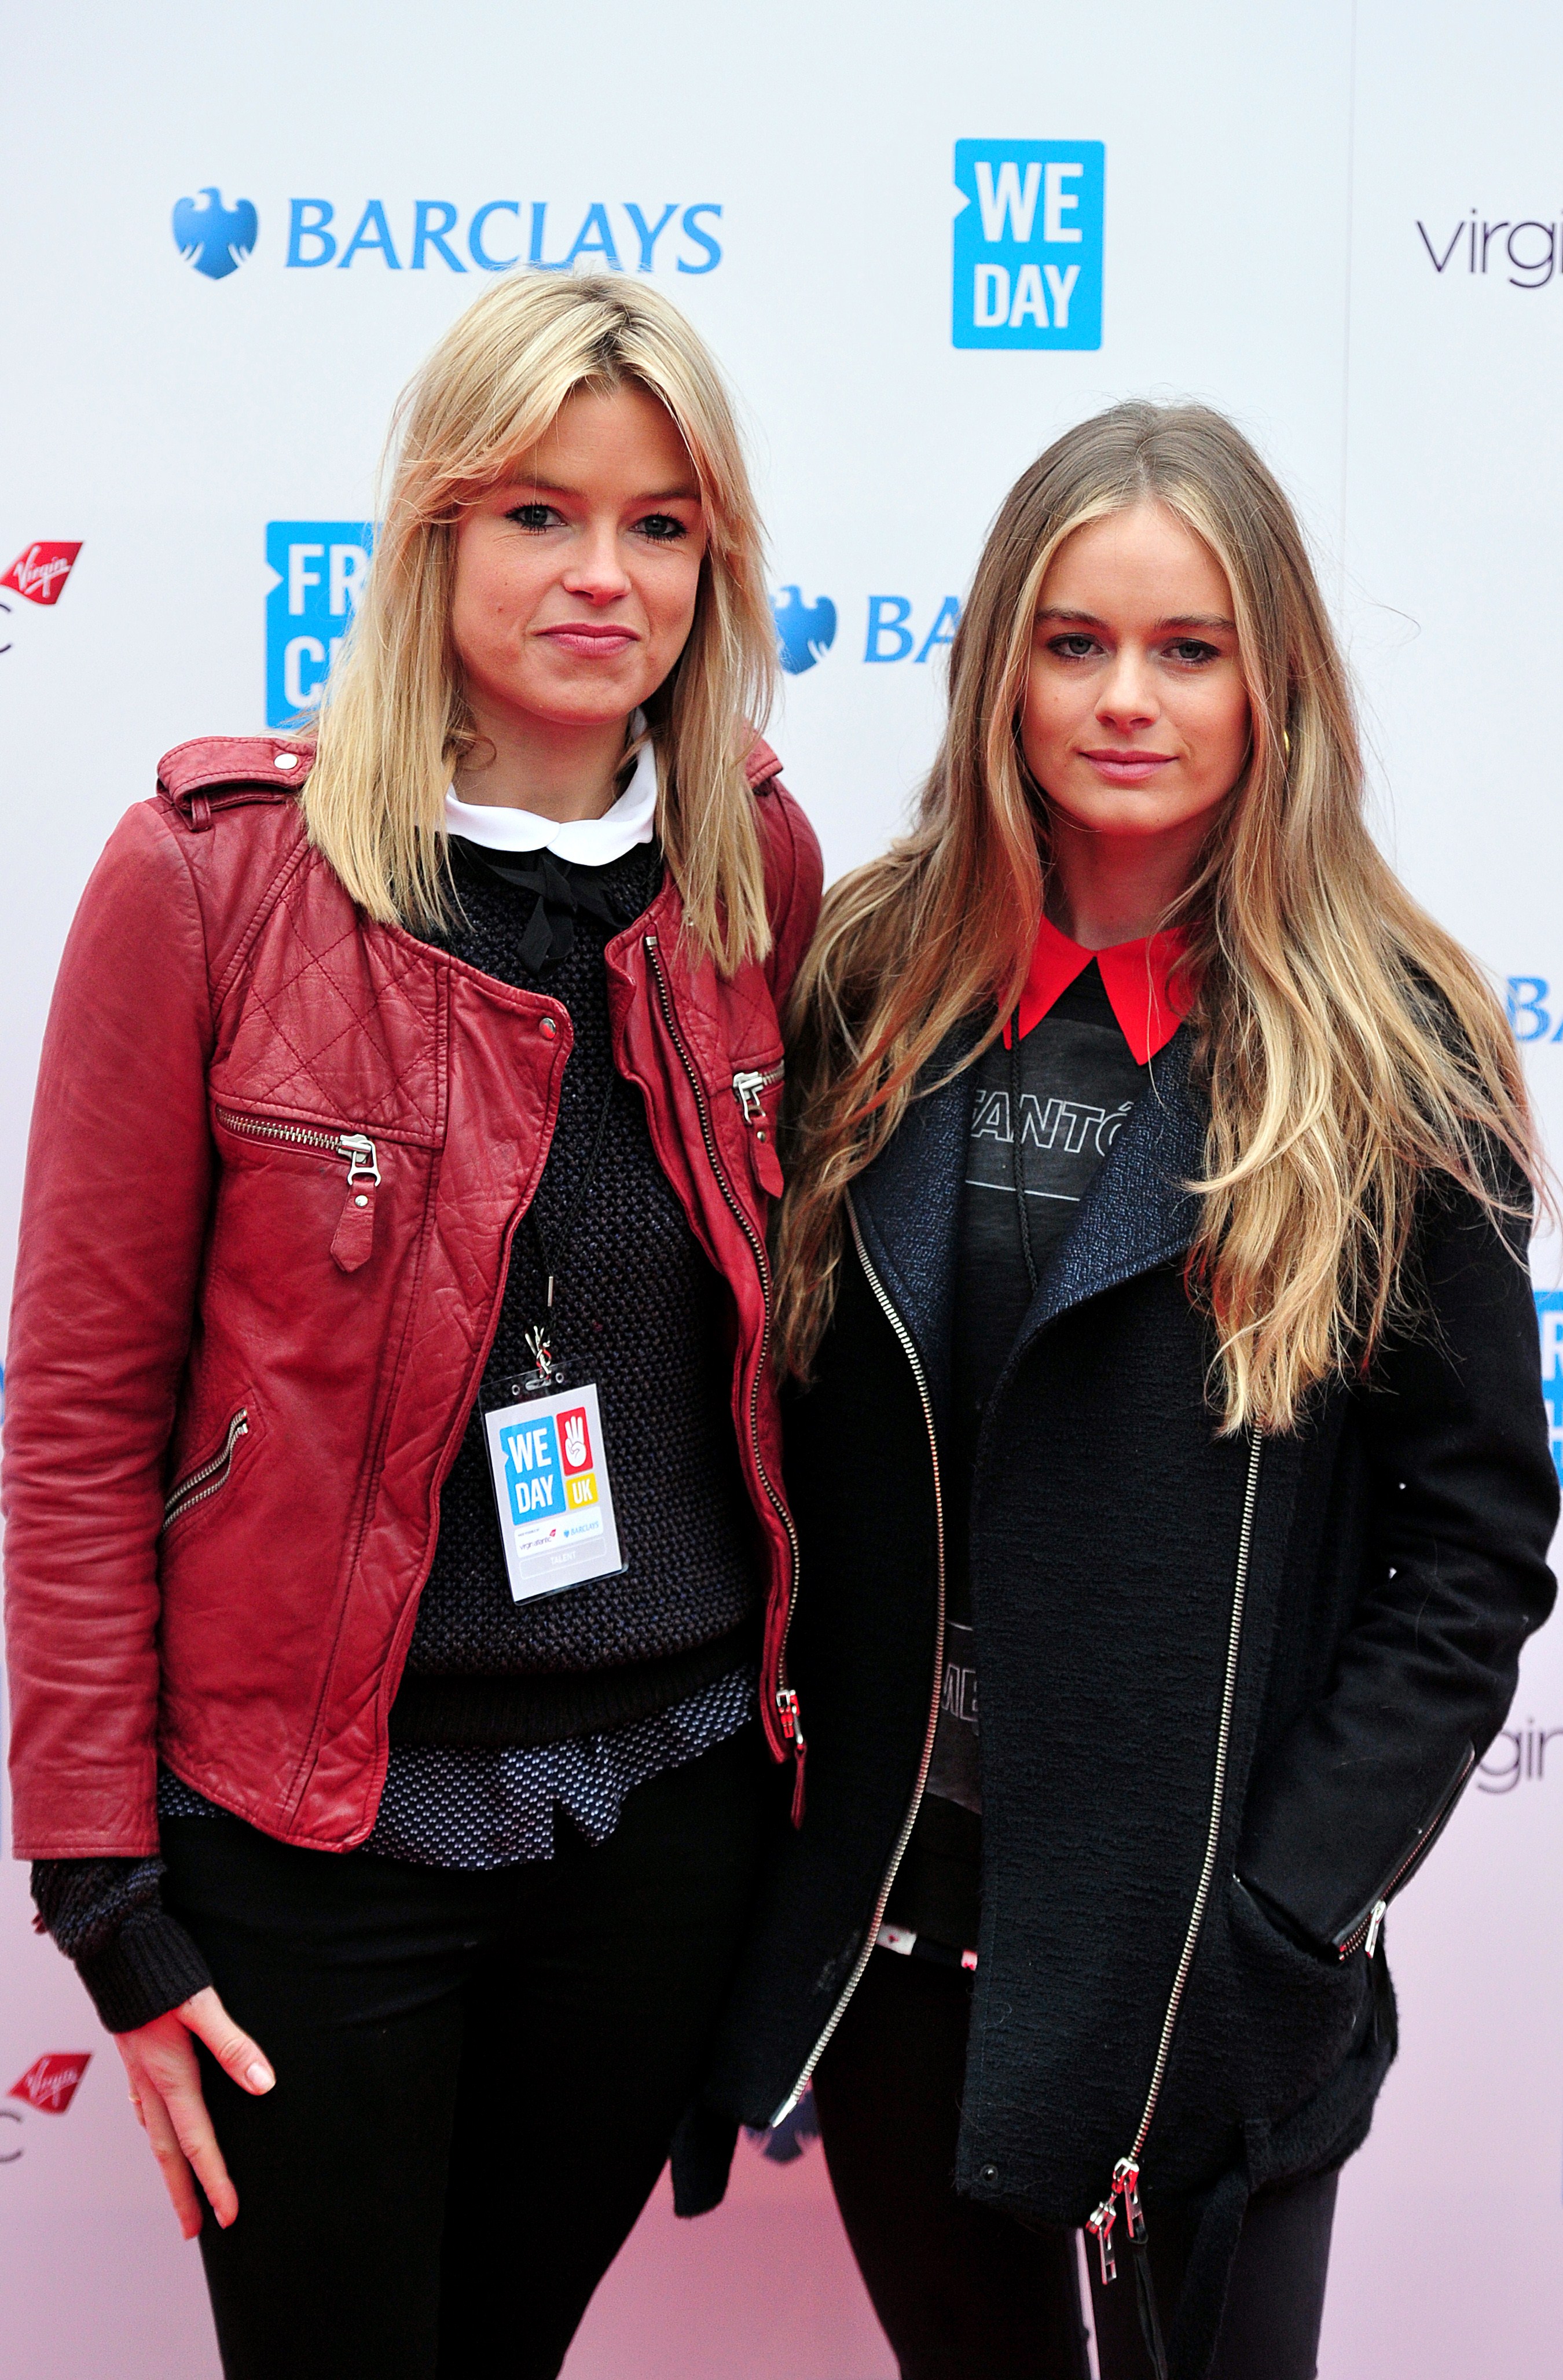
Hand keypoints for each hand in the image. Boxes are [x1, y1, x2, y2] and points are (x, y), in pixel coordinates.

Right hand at [115, 1986, 274, 2236]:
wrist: (115, 1946)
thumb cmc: (160, 1972)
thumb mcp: (201, 2004)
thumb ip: (233, 2044)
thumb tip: (263, 2083)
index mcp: (170, 2075)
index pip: (198, 2142)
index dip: (215, 2181)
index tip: (229, 2216)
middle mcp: (150, 2082)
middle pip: (168, 2152)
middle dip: (183, 2193)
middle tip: (195, 2230)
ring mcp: (138, 2073)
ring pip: (154, 2133)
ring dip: (169, 2167)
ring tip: (180, 2193)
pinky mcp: (134, 2058)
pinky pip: (144, 2109)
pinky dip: (156, 2132)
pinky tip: (161, 2133)